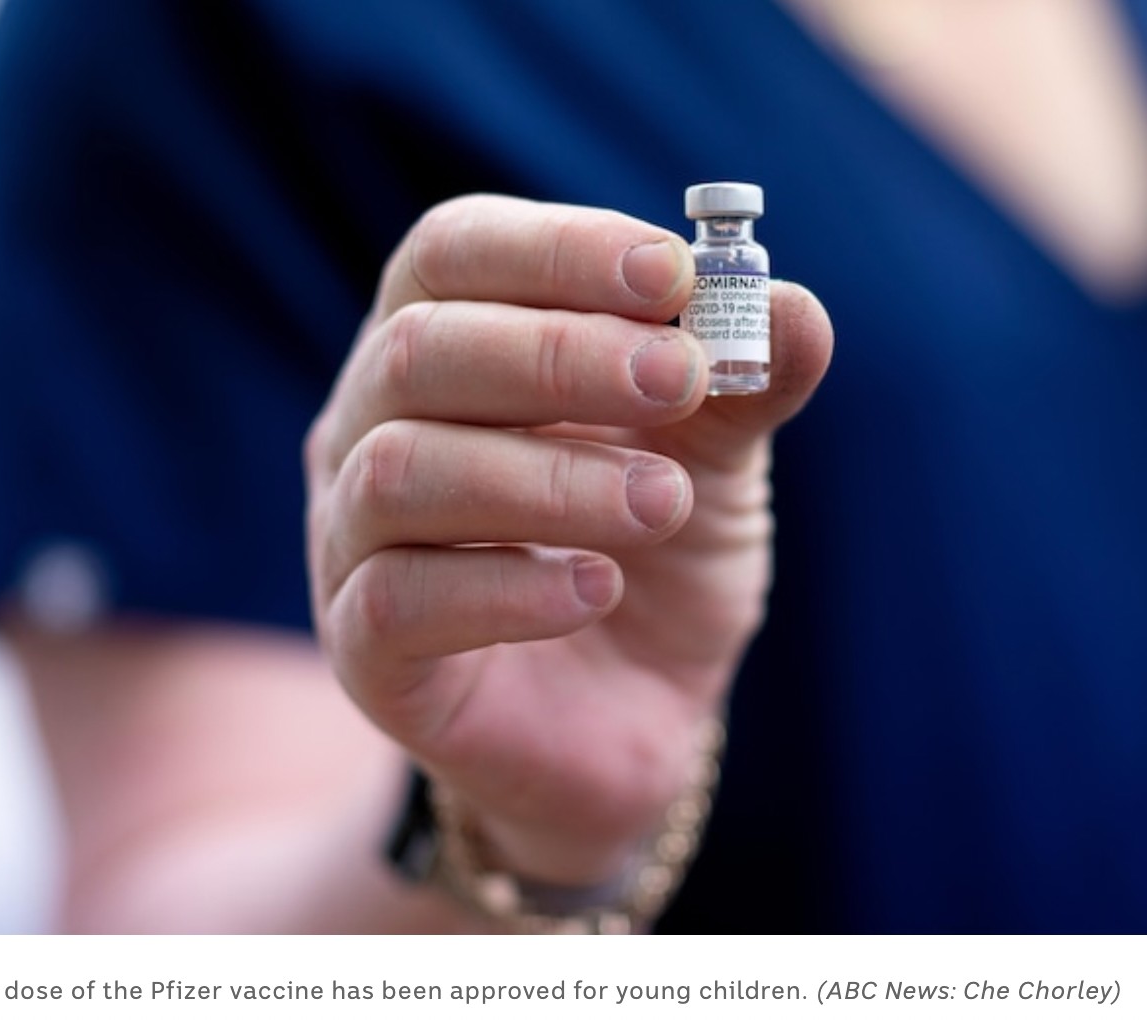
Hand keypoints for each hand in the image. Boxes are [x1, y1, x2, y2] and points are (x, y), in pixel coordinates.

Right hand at [304, 195, 832, 885]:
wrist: (637, 712)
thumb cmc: (653, 549)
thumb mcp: (717, 457)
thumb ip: (748, 383)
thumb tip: (795, 309)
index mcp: (445, 341)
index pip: (453, 249)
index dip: (556, 248)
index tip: (672, 273)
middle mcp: (372, 425)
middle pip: (420, 349)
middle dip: (561, 354)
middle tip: (681, 383)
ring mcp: (351, 539)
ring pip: (400, 471)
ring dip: (547, 476)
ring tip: (662, 504)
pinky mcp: (367, 653)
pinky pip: (399, 600)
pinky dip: (509, 588)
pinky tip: (599, 591)